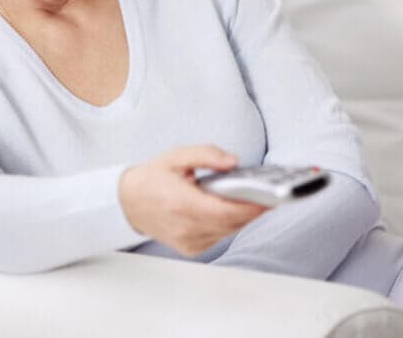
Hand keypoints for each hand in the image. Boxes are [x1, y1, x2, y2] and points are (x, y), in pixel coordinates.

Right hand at [118, 145, 271, 256]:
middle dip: (254, 210)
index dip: (250, 206)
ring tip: (259, 200)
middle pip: (231, 223)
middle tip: (274, 195)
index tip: (270, 197)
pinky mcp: (191, 248)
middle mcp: (185, 227)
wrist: (128, 203)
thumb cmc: (153, 178)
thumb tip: (235, 161)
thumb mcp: (177, 156)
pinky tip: (236, 210)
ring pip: (228, 231)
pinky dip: (230, 224)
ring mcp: (188, 241)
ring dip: (244, 217)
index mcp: (181, 203)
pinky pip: (220, 237)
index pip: (225, 210)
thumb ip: (207, 155)